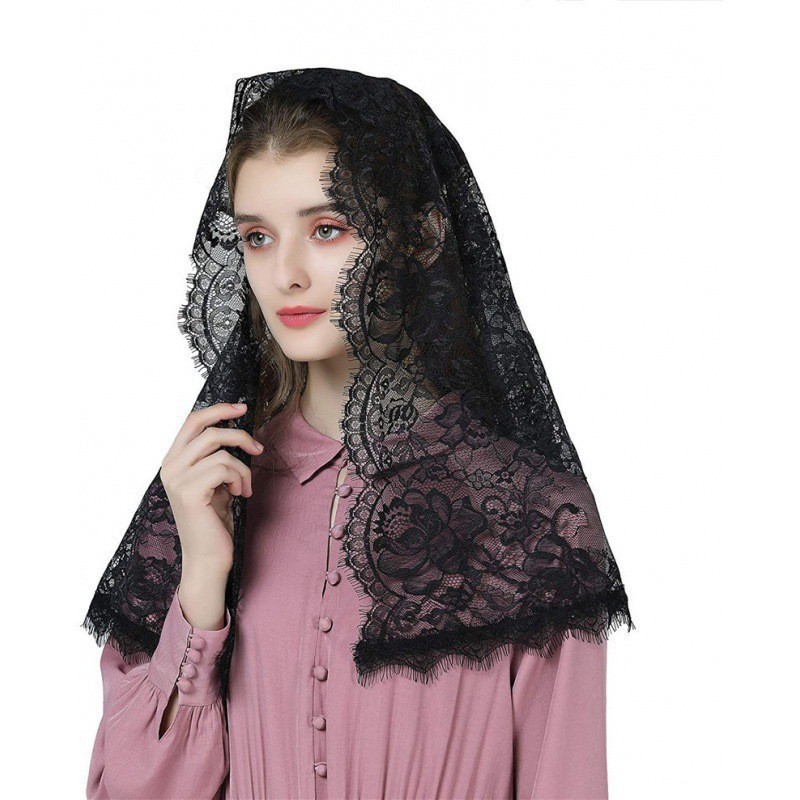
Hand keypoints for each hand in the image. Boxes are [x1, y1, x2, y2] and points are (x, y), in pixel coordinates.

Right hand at [159, 402, 263, 576]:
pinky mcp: (189, 491)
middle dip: (238, 433)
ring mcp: (176, 479)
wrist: (208, 557)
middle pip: (206, 428)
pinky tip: (239, 495)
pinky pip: (224, 467)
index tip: (242, 408)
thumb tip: (237, 429)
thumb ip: (217, 457)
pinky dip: (240, 479)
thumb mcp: (215, 481)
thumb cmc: (214, 520)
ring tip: (243, 488)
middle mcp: (169, 467)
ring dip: (242, 468)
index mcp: (173, 461)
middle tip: (257, 447)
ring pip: (220, 450)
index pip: (192, 421)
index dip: (219, 410)